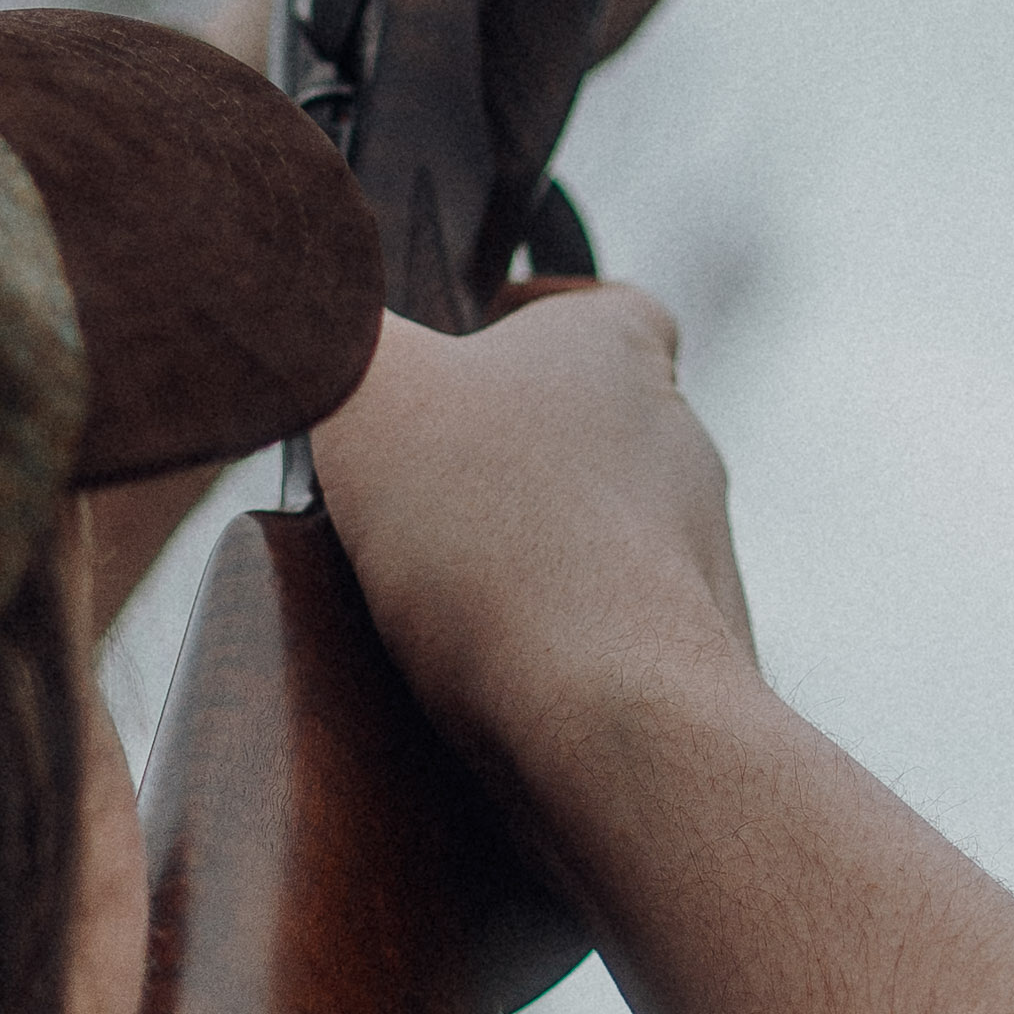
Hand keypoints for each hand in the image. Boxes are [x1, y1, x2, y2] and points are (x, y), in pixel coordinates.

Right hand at [311, 289, 753, 796]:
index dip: (532, 321)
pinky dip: (562, 649)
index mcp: (617, 349)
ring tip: (440, 599)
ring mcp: (700, 554)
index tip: (466, 360)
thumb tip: (313, 302)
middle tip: (419, 492)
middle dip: (511, 455)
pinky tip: (494, 678)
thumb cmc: (488, 527)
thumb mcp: (364, 382)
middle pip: (591, 424)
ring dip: (535, 556)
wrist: (609, 710)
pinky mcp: (697, 658)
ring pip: (606, 535)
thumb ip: (339, 319)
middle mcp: (679, 440)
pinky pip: (619, 638)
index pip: (599, 304)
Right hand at [315, 287, 1013, 1013]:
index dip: (544, 358)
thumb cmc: (491, 539)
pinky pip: (637, 755)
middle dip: (549, 524)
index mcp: (621, 379)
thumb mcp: (359, 385)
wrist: (625, 748)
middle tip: (439, 581)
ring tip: (456, 719)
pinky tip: (503, 822)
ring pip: (641, 626)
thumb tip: (267, 290)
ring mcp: (718, 629)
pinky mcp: (712, 763)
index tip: (485, 417)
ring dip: (570, 667)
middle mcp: (689, 491)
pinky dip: (584, 777)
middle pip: (621, 485)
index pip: (596, 328)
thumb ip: (303, 329)